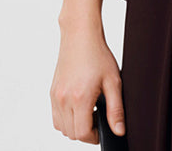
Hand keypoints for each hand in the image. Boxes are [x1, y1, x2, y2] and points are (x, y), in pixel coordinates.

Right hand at [50, 24, 125, 142]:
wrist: (80, 35)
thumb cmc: (97, 54)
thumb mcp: (113, 81)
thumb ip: (116, 109)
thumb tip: (119, 130)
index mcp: (80, 97)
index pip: (82, 134)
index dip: (94, 136)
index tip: (102, 128)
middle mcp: (64, 99)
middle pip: (71, 133)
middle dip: (85, 132)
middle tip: (98, 118)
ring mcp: (55, 96)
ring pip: (61, 127)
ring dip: (75, 126)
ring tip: (89, 111)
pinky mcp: (52, 92)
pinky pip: (55, 117)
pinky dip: (66, 119)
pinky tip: (78, 106)